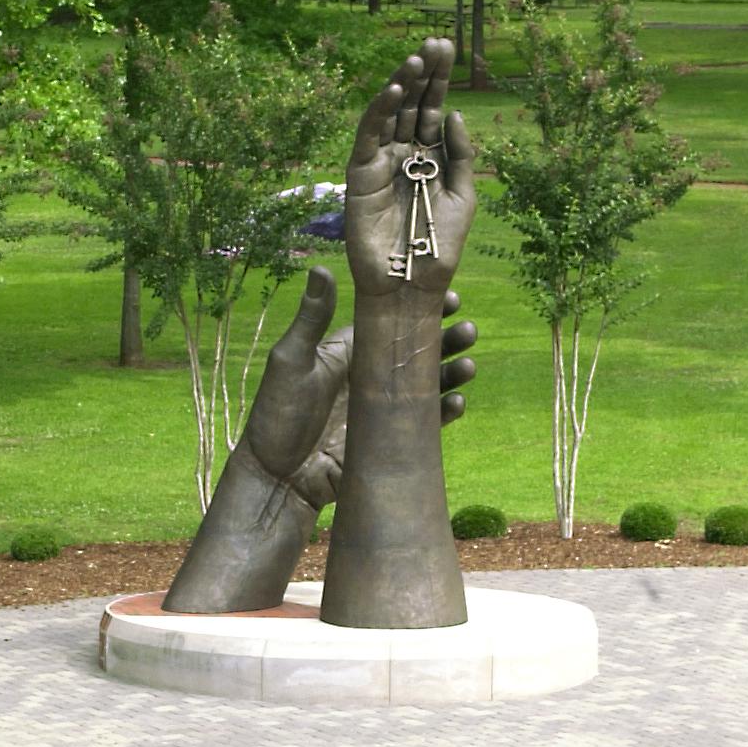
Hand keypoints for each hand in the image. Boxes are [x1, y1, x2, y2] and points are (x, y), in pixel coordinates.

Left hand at [242, 266, 476, 510]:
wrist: (277, 477)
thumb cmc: (277, 414)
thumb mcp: (292, 361)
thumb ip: (311, 318)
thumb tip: (322, 268)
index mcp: (349, 352)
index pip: (391, 324)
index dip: (418, 311)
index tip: (449, 296)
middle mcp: (370, 376)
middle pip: (415, 352)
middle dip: (444, 340)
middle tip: (470, 330)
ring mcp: (381, 409)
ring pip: (426, 385)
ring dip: (449, 373)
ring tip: (470, 364)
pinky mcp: (388, 439)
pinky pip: (423, 422)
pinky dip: (442, 413)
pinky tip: (457, 401)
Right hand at [344, 38, 475, 298]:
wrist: (411, 284)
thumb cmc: (438, 247)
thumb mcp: (464, 197)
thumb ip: (461, 156)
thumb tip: (454, 113)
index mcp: (429, 157)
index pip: (433, 109)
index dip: (440, 79)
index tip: (449, 46)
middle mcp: (403, 154)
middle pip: (412, 104)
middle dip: (424, 72)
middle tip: (435, 42)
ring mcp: (381, 162)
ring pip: (390, 113)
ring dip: (403, 83)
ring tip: (418, 58)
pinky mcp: (359, 173)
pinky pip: (368, 135)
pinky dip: (379, 110)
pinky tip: (395, 88)